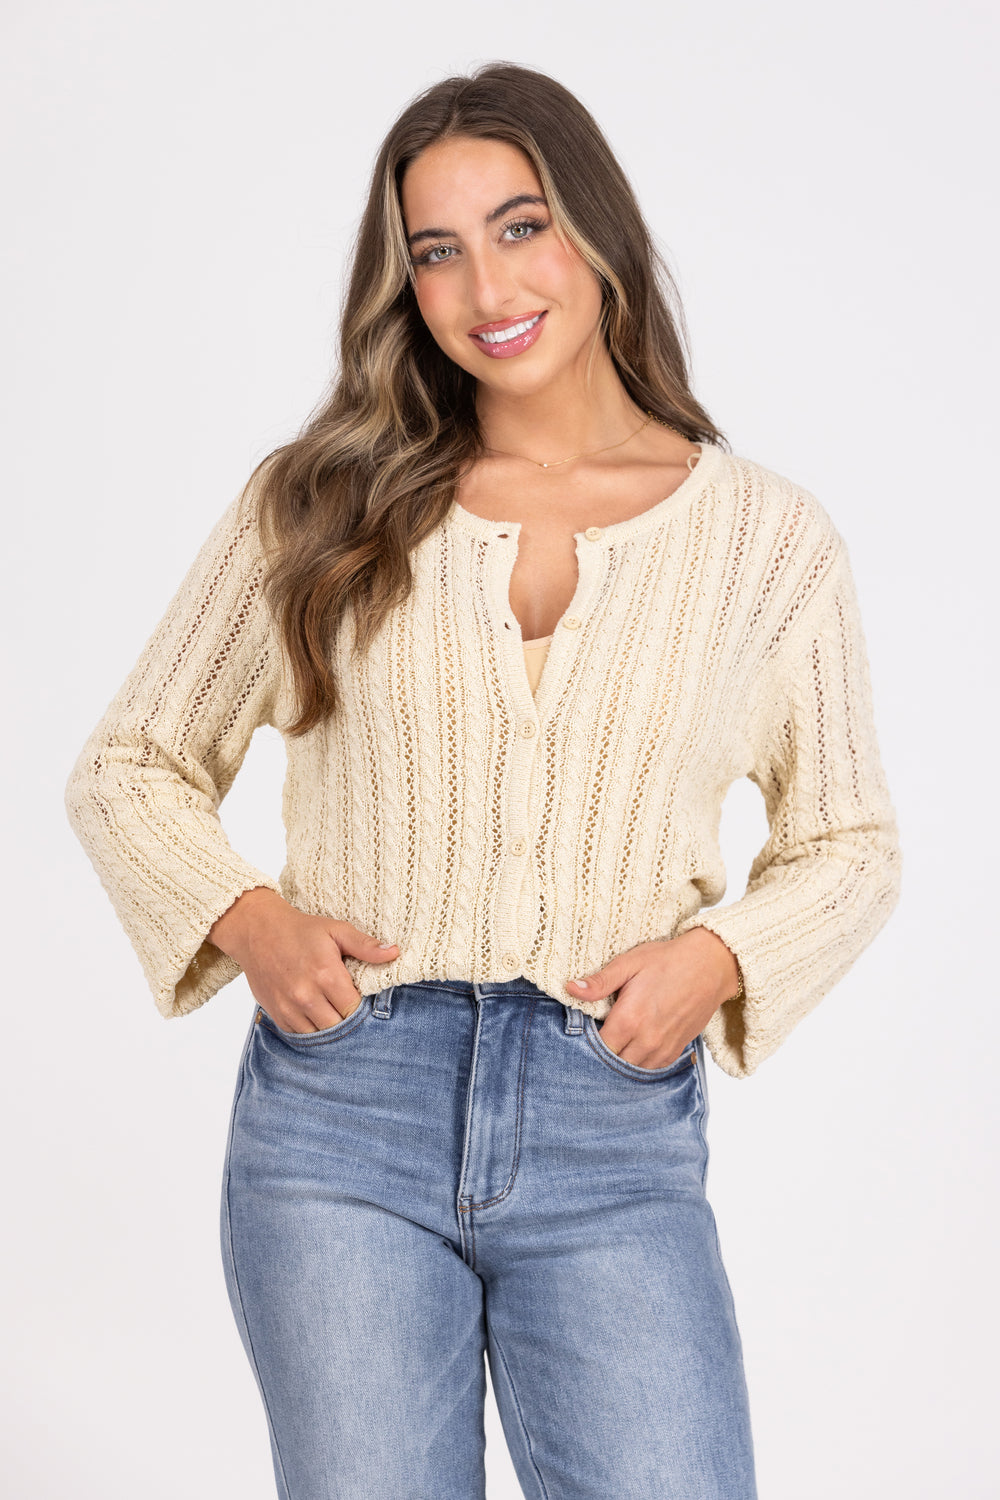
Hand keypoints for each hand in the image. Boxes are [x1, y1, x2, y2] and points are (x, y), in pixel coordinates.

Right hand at [208, 886, 398, 1032]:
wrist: (257, 930)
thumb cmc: (301, 930)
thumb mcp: (336, 930)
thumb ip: (365, 945)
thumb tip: (394, 953)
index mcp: (326, 974)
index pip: (354, 1008)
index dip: (360, 1005)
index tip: (359, 997)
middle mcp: (307, 995)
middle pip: (339, 1025)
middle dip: (346, 1017)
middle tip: (346, 1004)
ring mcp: (289, 1007)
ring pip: (320, 1034)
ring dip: (328, 1025)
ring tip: (331, 1009)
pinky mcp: (276, 1014)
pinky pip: (300, 1034)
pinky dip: (310, 1028)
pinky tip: (315, 1013)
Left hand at [565, 927, 739, 1068]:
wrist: (711, 966)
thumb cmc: (669, 960)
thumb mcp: (629, 963)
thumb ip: (600, 982)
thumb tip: (571, 988)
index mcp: (629, 1019)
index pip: (598, 1047)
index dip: (587, 1041)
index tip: (586, 1029)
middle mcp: (646, 1039)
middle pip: (613, 1062)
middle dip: (603, 1052)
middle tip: (600, 1035)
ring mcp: (664, 1047)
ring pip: (633, 1069)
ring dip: (622, 1059)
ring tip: (617, 1041)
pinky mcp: (677, 1049)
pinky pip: (652, 1068)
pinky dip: (641, 1061)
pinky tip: (636, 1046)